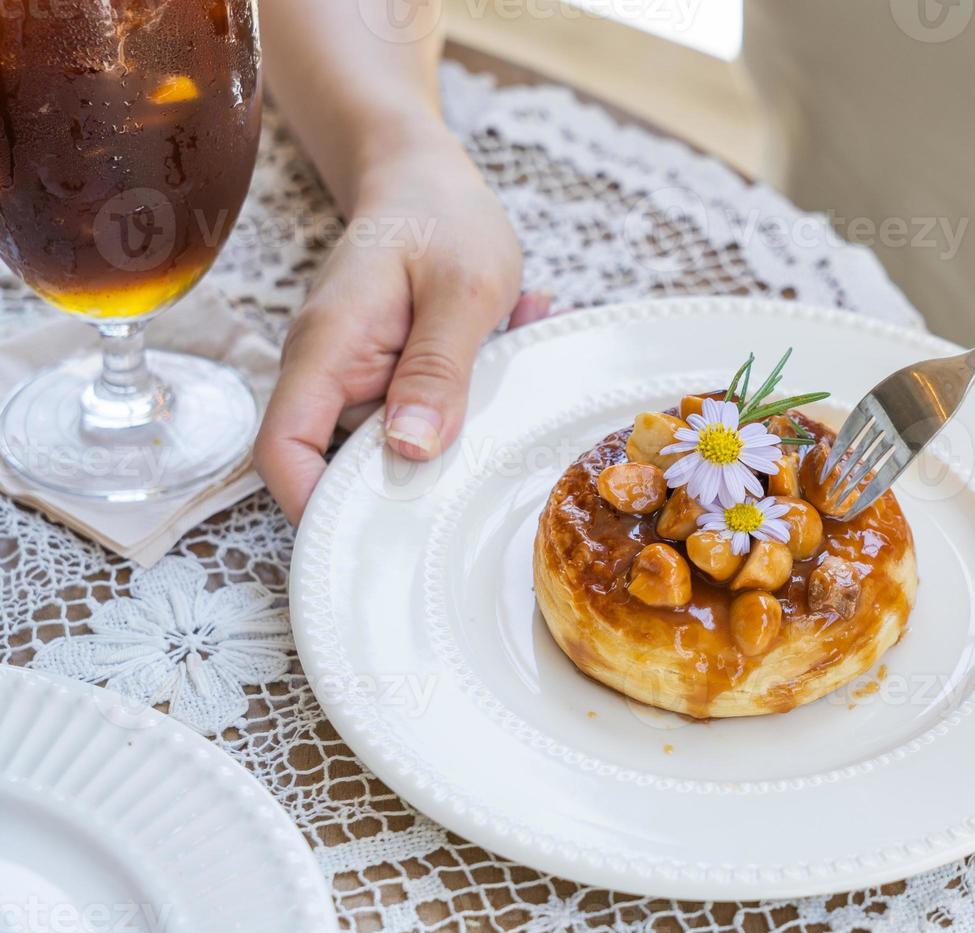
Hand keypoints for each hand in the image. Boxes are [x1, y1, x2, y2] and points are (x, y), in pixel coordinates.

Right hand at [255, 130, 548, 524]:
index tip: (375, 538)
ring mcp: (357, 377)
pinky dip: (476, 384)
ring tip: (513, 334)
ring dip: (468, 408)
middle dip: (432, 458)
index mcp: (328, 349)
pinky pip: (428, 407)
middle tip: (501, 414)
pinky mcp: (389, 376)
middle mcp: (329, 371)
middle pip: (349, 463)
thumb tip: (412, 449)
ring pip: (403, 437)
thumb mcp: (463, 289)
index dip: (314, 507)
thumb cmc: (440, 216)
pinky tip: (514, 325)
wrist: (423, 174)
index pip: (283, 450)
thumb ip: (439, 368)